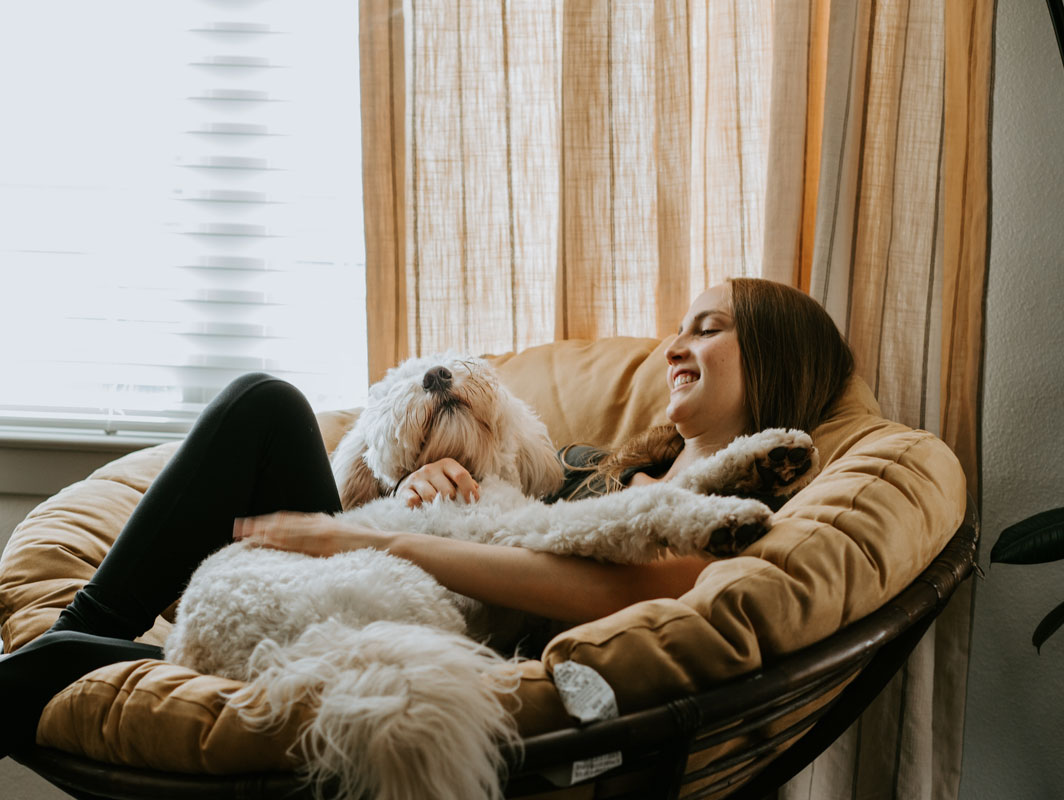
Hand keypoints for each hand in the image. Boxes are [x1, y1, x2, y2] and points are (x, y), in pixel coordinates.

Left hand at [233, 511, 388, 556]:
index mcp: (321, 522)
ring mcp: (321, 532)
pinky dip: (280, 540)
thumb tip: (313, 547)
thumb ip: (326, 540)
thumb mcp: (342, 540)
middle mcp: (318, 524)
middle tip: (236, 528)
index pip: (289, 520)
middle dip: (259, 525)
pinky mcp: (324, 542)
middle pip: (282, 523)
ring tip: (243, 536)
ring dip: (263, 532)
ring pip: (285, 531)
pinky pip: (297, 542)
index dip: (269, 522)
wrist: (386, 546)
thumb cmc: (365, 547)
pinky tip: (266, 542)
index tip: (251, 524)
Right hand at [396, 458, 479, 507]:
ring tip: (437, 508)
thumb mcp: (453, 480)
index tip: (473, 503)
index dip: (469, 491)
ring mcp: (416, 478)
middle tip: (451, 507)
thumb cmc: (439, 484)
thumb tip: (476, 491)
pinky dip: (419, 507)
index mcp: (446, 464)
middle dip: (452, 501)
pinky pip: (413, 501)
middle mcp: (430, 468)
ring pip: (431, 497)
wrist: (411, 486)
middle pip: (448, 490)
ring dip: (436, 506)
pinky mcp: (404, 490)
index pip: (461, 475)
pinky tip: (422, 508)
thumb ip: (467, 484)